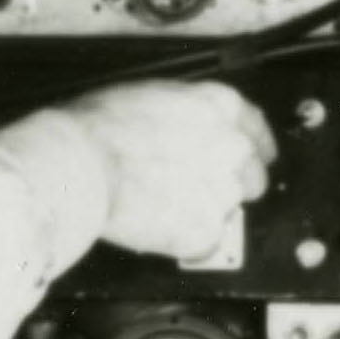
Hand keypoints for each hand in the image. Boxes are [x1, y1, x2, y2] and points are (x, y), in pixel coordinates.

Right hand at [64, 79, 280, 273]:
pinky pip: (204, 243)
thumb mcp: (152, 96)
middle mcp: (233, 148)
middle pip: (253, 177)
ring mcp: (224, 192)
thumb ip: (187, 115)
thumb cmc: (99, 126)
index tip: (254, 159)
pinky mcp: (206, 232)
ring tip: (162, 205)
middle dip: (229, 186)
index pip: (259, 130)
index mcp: (221, 106)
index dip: (255, 148)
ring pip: (228, 212)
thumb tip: (187, 129)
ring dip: (203, 212)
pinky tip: (157, 224)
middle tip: (191, 188)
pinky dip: (184, 240)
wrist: (80, 163)